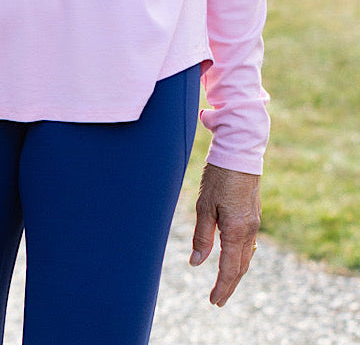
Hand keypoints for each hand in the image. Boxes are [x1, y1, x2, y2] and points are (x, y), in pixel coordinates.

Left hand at [189, 163, 260, 305]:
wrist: (240, 151)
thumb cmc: (219, 175)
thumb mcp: (204, 204)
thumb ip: (202, 236)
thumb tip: (196, 263)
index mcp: (236, 230)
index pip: (230, 268)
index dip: (222, 287)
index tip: (213, 301)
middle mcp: (250, 230)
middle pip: (241, 267)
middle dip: (229, 285)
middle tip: (218, 301)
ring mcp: (254, 222)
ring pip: (246, 256)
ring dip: (236, 273)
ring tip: (225, 285)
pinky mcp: (254, 214)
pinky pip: (249, 244)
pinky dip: (241, 258)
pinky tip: (234, 259)